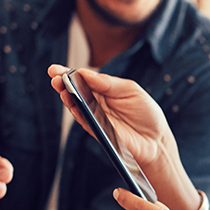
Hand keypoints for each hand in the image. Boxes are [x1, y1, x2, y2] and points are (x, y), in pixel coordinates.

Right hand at [50, 66, 201, 209]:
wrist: (156, 140)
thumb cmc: (146, 113)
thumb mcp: (131, 90)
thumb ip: (109, 83)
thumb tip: (86, 73)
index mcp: (104, 89)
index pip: (84, 79)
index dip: (69, 73)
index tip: (55, 68)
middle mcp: (96, 103)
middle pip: (75, 91)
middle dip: (62, 82)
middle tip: (53, 75)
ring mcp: (95, 117)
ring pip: (76, 106)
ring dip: (66, 96)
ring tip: (59, 86)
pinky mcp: (97, 132)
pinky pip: (84, 120)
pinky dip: (76, 111)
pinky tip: (70, 102)